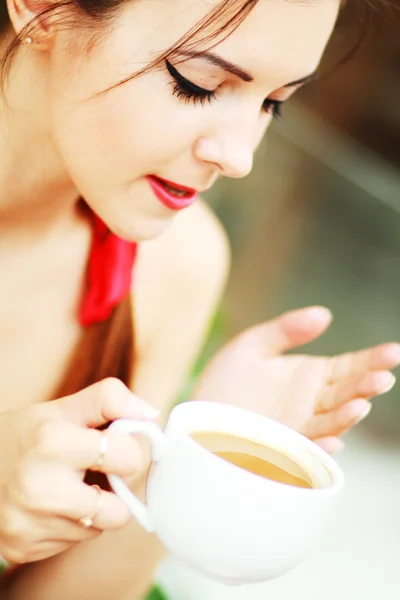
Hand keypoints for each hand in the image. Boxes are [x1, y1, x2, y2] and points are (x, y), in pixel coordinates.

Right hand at [0, 378, 157, 563]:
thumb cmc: (27, 434)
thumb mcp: (63, 407)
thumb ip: (109, 400)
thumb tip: (150, 415)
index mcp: (53, 443)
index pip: (128, 458)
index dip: (126, 450)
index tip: (112, 445)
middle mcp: (40, 488)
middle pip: (118, 512)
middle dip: (113, 490)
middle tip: (91, 472)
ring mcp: (29, 523)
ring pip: (97, 530)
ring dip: (91, 511)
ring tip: (65, 487)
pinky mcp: (21, 548)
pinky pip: (72, 544)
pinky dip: (69, 526)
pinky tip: (49, 505)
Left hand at [193, 307, 399, 453]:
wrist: (195, 418)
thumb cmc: (224, 383)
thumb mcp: (252, 345)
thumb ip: (285, 330)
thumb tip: (325, 314)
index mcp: (309, 377)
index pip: (348, 367)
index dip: (371, 360)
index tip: (393, 352)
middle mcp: (310, 404)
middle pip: (346, 394)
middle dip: (366, 386)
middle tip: (381, 377)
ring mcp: (298, 429)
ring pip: (330, 422)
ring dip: (346, 416)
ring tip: (359, 404)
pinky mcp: (281, 451)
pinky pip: (304, 451)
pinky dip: (318, 449)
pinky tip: (330, 442)